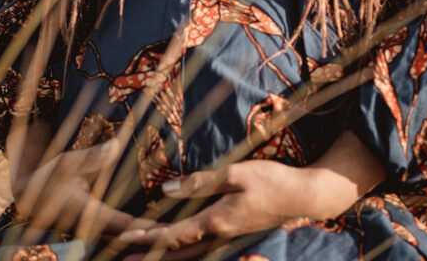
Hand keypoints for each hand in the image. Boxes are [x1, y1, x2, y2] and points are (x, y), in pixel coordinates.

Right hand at [12, 139, 163, 241]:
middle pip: (126, 236)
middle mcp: (92, 226)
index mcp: (87, 211)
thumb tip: (116, 145)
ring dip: (144, 239)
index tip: (163, 230)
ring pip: (122, 239)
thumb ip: (91, 158)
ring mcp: (93, 230)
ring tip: (169, 237)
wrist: (30, 197)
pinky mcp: (94, 228)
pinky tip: (150, 234)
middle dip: (150, 238)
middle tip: (176, 236)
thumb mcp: (66, 163)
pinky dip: (133, 235)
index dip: (142, 227)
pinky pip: (117, 235)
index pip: (121, 223)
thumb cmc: (49, 177)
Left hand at [115, 130, 385, 259]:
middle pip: (178, 253)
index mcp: (216, 222)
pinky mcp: (235, 236)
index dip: (147, 238)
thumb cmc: (270, 180)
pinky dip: (185, 252)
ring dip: (166, 257)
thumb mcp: (234, 173)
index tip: (124, 240)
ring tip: (145, 258)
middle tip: (124, 260)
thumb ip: (200, 183)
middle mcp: (219, 238)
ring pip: (191, 256)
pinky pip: (203, 250)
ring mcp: (228, 240)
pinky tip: (178, 249)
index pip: (173, 235)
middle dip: (151, 256)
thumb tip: (166, 190)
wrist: (303, 196)